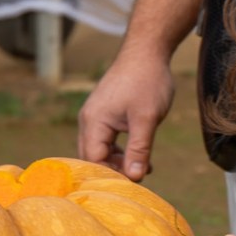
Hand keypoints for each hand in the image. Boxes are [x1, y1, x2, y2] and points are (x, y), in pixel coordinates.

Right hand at [77, 53, 173, 180]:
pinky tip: (140, 156)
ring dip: (119, 162)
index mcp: (94, 122)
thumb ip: (140, 148)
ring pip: (100, 151)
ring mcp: (95, 117)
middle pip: (92, 158)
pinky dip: (120, 151)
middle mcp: (88, 121)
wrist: (146, 52)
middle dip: (114, 171)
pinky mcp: (105, 114)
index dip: (112, 175)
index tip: (134, 184)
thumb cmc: (147, 81)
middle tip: (139, 179)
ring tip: (144, 169)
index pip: (94, 161)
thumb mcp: (147, 118)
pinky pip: (106, 141)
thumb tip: (135, 178)